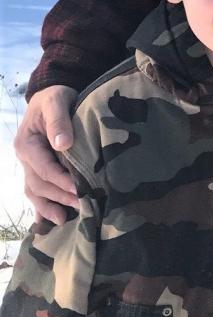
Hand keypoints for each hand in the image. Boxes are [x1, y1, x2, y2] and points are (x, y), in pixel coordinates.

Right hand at [14, 85, 79, 224]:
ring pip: (35, 192)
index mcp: (26, 144)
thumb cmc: (56, 97)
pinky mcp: (38, 169)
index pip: (43, 168)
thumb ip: (58, 121)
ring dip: (49, 206)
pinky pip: (37, 192)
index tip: (80, 189)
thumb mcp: (56, 101)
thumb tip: (62, 143)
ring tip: (65, 220)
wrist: (53, 95)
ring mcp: (30, 165)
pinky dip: (43, 207)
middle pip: (39, 184)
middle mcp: (25, 158)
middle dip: (59, 197)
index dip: (61, 181)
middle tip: (82, 205)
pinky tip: (52, 222)